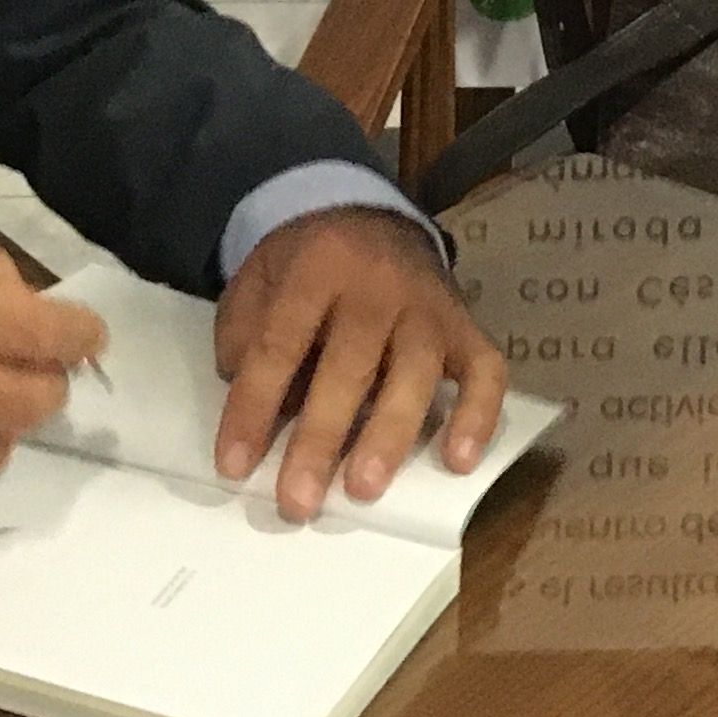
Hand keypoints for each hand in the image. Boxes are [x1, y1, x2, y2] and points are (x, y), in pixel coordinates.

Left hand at [212, 208, 508, 522]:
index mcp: (317, 265)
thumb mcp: (259, 279)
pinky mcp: (466, 325)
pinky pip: (484, 371)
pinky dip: (476, 417)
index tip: (233, 466)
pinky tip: (457, 463)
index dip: (255, 406)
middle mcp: (377, 282)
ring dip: (389, 434)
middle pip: (350, 364)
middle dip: (321, 437)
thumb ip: (245, 337)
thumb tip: (254, 414)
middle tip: (298, 500)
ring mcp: (428, 305)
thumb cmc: (307, 265)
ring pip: (415, 372)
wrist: (372, 216)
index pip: (281, 342)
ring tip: (363, 489)